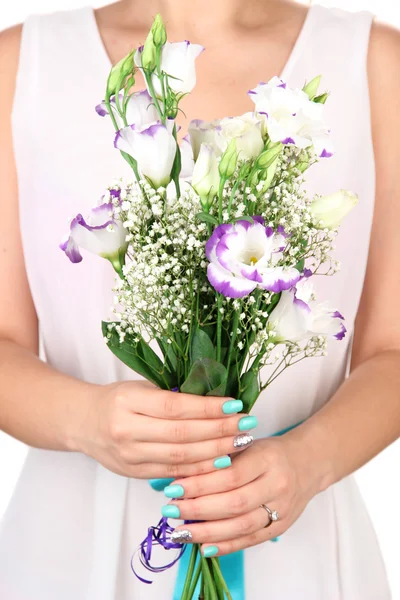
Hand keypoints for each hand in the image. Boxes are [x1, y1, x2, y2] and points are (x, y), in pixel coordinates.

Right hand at [69, 380, 255, 478]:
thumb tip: (216, 399)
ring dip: (215, 452)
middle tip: (246, 425)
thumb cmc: (117, 399)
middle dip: (219, 431)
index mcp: (129, 401)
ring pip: (180, 458)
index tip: (235, 405)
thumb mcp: (141, 386)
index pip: (175, 407)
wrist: (83, 422)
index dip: (208, 409)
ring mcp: (129, 456)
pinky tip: (220, 463)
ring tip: (240, 443)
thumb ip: (172, 394)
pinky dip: (199, 470)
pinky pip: (172, 473)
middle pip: (182, 435)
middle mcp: (126, 430)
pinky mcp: (133, 473)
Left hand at [167, 435, 324, 554]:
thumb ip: (219, 457)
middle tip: (170, 510)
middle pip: (234, 503)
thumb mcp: (247, 444)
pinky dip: (226, 546)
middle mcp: (277, 484)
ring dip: (208, 532)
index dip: (200, 484)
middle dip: (198, 509)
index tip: (173, 487)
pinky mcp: (281, 527)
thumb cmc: (269, 452)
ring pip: (242, 526)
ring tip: (181, 532)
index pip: (229, 475)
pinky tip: (204, 547)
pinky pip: (251, 540)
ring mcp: (281, 509)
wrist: (307, 463)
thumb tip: (180, 473)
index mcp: (266, 458)